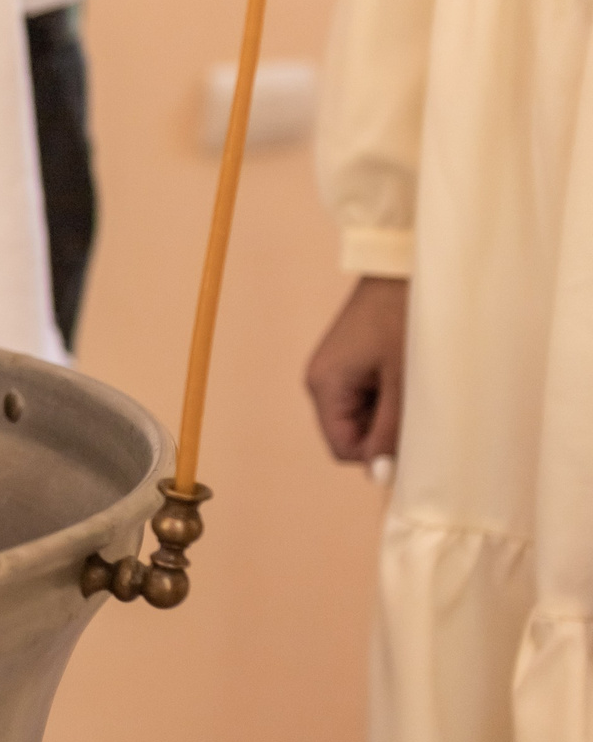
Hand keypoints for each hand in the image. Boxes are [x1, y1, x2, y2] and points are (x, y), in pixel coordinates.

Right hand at [305, 276, 408, 463]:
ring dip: (391, 411)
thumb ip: (389, 430)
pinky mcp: (350, 361)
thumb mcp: (403, 381)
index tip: (415, 441)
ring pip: (362, 416)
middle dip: (385, 430)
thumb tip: (379, 474)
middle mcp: (321, 380)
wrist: (403, 267)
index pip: (343, 448)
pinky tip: (409, 374)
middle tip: (420, 408)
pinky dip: (390, 395)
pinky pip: (367, 395)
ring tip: (417, 385)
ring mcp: (334, 370)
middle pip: (351, 433)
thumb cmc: (404, 317)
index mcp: (325, 385)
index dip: (377, 454)